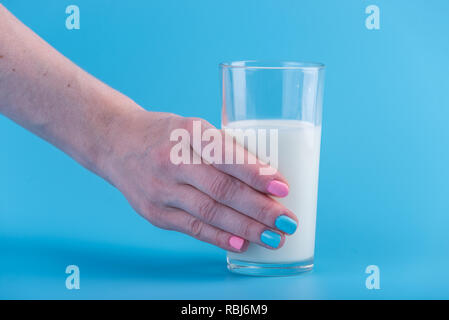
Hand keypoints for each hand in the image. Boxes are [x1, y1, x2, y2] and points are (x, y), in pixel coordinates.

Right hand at [102, 109, 298, 251]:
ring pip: (209, 213)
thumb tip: (265, 178)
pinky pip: (192, 228)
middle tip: (288, 221)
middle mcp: (171, 160)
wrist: (116, 143)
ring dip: (246, 228)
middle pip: (221, 189)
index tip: (283, 188)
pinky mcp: (153, 213)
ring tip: (274, 238)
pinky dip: (219, 237)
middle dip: (259, 208)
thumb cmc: (166, 133)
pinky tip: (241, 243)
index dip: (256, 173)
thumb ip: (224, 149)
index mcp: (187, 132)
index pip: (226, 154)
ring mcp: (160, 190)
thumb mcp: (193, 127)